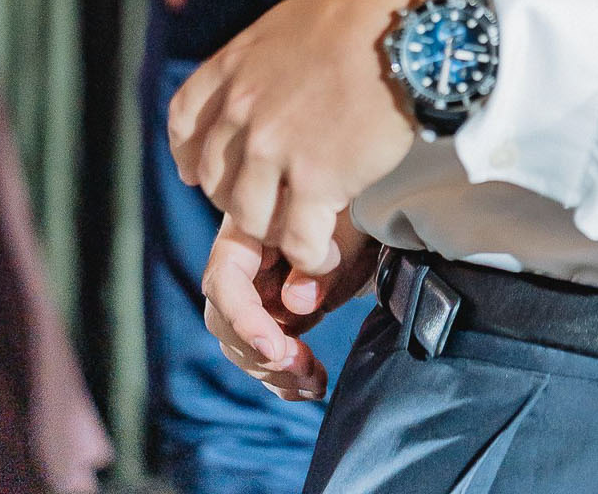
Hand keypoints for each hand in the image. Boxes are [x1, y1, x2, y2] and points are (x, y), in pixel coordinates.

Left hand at [168, 0, 432, 273]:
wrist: (414, 31)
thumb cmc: (372, 9)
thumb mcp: (301, 17)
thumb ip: (275, 53)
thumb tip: (288, 65)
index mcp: (238, 62)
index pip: (185, 118)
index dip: (189, 154)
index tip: (198, 172)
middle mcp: (245, 107)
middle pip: (214, 176)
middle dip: (235, 198)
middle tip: (268, 205)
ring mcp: (276, 146)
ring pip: (248, 217)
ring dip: (272, 231)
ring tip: (301, 233)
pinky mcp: (317, 179)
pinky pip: (297, 240)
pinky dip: (310, 255)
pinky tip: (326, 253)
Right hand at [202, 215, 378, 401]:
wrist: (373, 211)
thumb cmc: (357, 209)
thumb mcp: (348, 226)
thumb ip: (322, 261)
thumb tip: (295, 304)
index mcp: (250, 225)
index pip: (225, 277)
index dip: (243, 318)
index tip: (274, 349)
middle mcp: (243, 260)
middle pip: (225, 318)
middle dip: (261, 352)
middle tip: (304, 366)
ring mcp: (254, 289)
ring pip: (242, 343)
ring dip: (275, 371)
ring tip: (316, 382)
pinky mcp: (272, 313)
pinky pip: (264, 351)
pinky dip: (285, 375)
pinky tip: (312, 386)